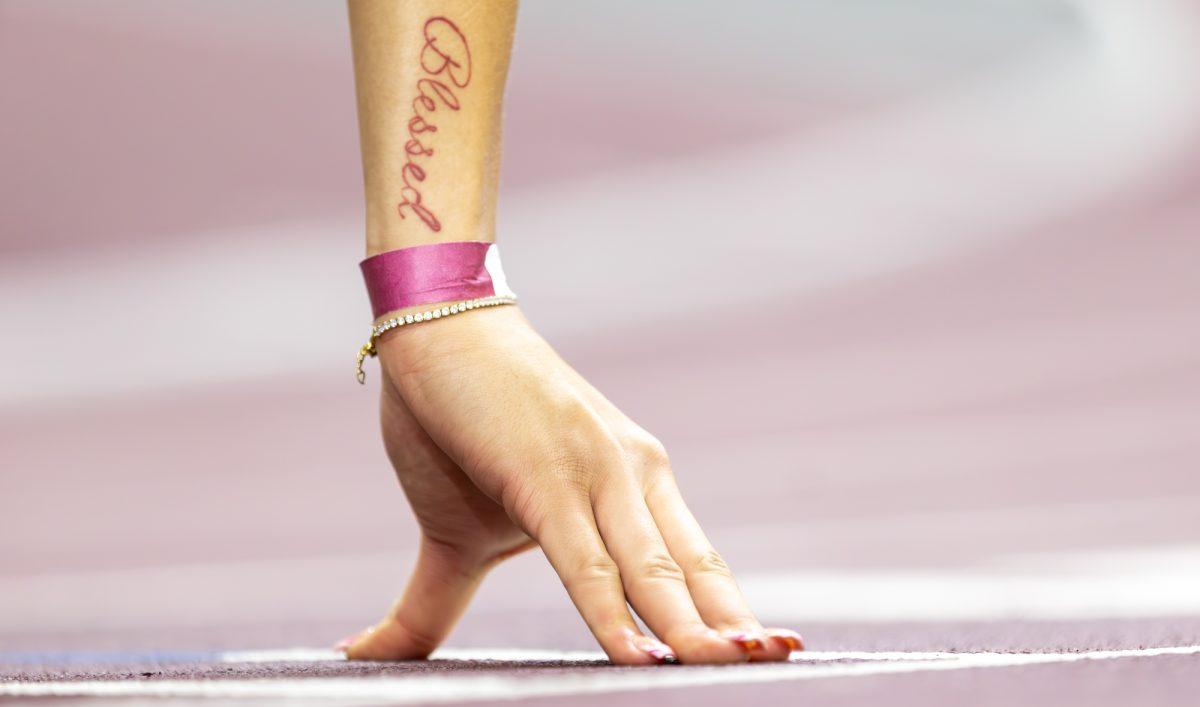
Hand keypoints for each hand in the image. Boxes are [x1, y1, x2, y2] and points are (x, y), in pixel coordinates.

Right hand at [342, 306, 802, 663]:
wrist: (431, 332)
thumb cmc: (453, 427)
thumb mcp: (455, 537)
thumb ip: (433, 607)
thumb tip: (363, 654)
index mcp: (631, 488)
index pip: (694, 564)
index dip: (730, 611)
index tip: (778, 646)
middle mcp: (632, 478)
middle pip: (693, 573)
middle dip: (736, 627)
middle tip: (786, 661)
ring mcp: (596, 473)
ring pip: (655, 573)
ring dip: (696, 632)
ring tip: (736, 671)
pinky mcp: (546, 475)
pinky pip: (588, 561)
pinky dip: (615, 613)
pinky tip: (639, 660)